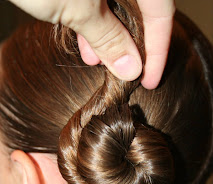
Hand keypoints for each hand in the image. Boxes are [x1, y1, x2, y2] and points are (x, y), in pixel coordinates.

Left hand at [9, 0, 174, 88]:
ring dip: (110, 38)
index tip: (150, 80)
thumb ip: (109, 38)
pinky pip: (99, 1)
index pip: (161, 10)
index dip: (158, 50)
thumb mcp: (78, 9)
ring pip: (119, 7)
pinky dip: (93, 23)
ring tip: (98, 62)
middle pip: (143, 10)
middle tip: (128, 74)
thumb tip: (131, 68)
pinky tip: (84, 44)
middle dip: (134, 46)